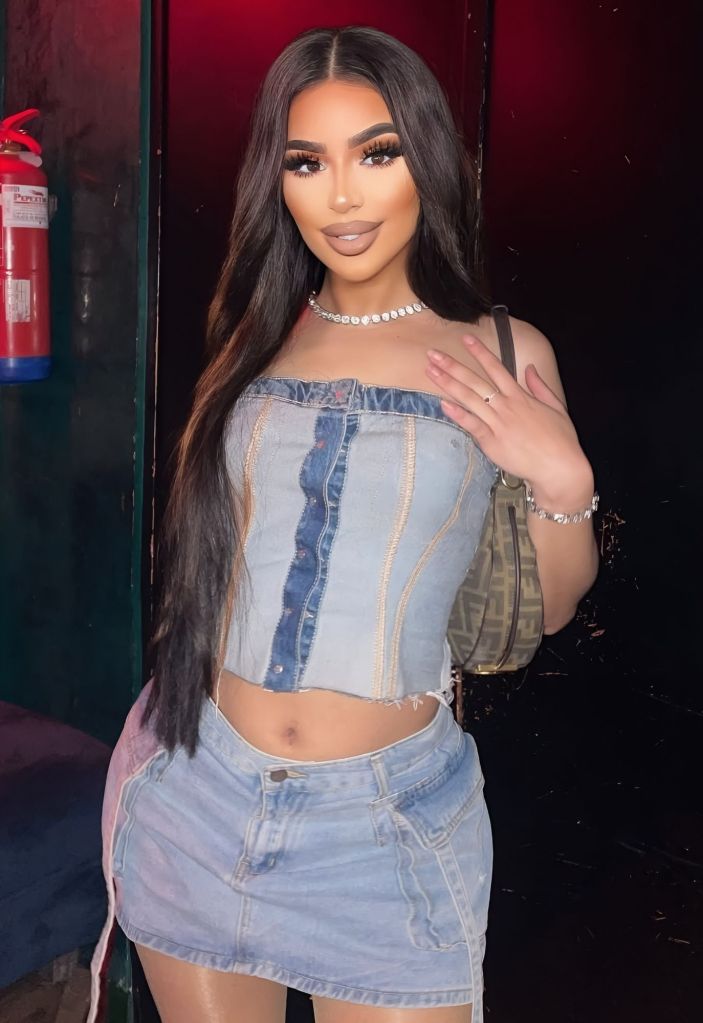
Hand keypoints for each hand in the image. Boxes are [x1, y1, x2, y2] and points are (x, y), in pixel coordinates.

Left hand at [425, 334, 587, 493]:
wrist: (560, 468)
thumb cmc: (561, 440)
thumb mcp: (556, 407)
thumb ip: (540, 386)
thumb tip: (529, 368)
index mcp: (521, 397)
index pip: (496, 368)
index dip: (480, 352)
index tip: (466, 338)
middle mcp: (506, 407)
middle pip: (475, 381)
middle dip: (453, 366)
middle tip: (433, 354)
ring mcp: (497, 424)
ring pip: (469, 399)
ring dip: (448, 384)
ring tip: (430, 371)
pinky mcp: (492, 443)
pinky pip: (472, 425)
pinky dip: (457, 414)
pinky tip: (443, 403)